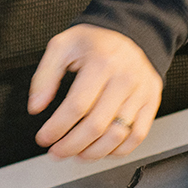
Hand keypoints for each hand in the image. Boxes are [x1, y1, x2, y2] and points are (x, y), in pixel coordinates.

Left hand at [28, 24, 162, 159]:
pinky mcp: (151, 102)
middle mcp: (125, 78)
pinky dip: (118, 150)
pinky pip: (137, 135)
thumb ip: (45, 76)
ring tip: (76, 155)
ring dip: (93, 153)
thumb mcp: (62, 47)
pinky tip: (101, 151)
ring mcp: (141, 92)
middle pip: (96, 125)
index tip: (44, 138)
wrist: (132, 33)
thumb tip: (36, 106)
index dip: (57, 128)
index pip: (77, 106)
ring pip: (117, 135)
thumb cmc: (95, 42)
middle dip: (71, 146)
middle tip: (56, 152)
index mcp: (102, 62)